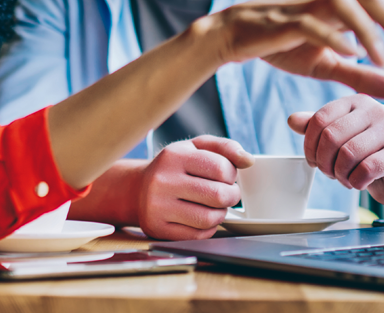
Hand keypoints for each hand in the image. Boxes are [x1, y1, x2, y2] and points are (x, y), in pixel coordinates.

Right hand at [136, 136, 253, 240]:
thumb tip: (248, 160)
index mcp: (174, 156)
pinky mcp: (158, 229)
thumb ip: (224, 147)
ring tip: (215, 205)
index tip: (226, 176)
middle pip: (218, 195)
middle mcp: (163, 181)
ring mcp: (158, 207)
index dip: (231, 174)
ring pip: (209, 218)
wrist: (136, 190)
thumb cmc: (173, 167)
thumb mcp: (194, 147)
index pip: (220, 168)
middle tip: (227, 193)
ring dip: (221, 213)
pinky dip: (208, 228)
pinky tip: (202, 217)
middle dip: (231, 196)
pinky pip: (198, 235)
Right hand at [200, 0, 383, 98]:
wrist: (232, 37)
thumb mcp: (328, 66)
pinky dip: (335, 36)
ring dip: (372, 31)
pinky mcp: (284, 21)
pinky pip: (314, 23)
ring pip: (349, 4)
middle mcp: (333, 3)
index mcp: (347, 12)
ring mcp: (308, 7)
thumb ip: (365, 76)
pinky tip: (350, 53)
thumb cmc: (281, 47)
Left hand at [288, 95, 383, 218]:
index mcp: (357, 102)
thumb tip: (292, 120)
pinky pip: (366, 169)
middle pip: (332, 136)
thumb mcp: (338, 137)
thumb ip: (316, 127)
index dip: (309, 144)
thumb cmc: (366, 154)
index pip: (320, 118)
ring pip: (348, 153)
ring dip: (339, 173)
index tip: (312, 160)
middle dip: (324, 161)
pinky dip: (355, 181)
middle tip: (329, 172)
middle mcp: (376, 111)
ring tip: (344, 178)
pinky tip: (358, 182)